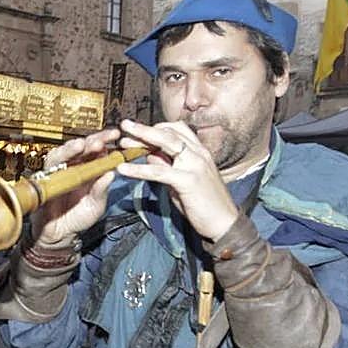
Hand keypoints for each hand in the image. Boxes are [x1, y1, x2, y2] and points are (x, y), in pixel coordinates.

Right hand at [30, 127, 121, 248]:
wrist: (59, 233)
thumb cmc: (77, 217)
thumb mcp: (96, 205)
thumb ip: (102, 191)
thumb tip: (111, 173)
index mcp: (88, 170)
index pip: (97, 150)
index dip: (104, 141)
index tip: (114, 136)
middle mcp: (73, 167)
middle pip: (81, 147)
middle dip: (90, 141)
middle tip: (99, 141)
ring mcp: (59, 171)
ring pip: (63, 152)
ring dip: (72, 148)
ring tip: (81, 145)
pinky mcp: (45, 178)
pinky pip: (49, 166)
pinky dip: (56, 160)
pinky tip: (65, 159)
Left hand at [114, 119, 239, 241]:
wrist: (225, 223)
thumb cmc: (205, 204)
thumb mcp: (183, 180)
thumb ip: (168, 166)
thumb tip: (151, 155)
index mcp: (200, 151)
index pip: (177, 130)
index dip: (156, 129)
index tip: (138, 131)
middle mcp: (199, 153)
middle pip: (168, 132)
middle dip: (145, 128)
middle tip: (125, 124)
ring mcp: (195, 165)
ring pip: (165, 144)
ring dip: (141, 139)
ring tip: (122, 140)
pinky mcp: (188, 180)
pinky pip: (159, 171)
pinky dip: (139, 169)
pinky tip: (123, 170)